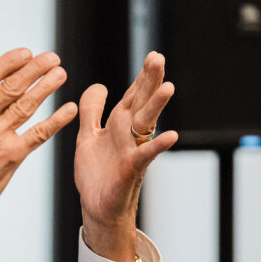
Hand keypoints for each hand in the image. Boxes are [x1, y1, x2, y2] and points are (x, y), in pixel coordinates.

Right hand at [0, 48, 78, 245]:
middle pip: (12, 85)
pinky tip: (69, 109)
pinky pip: (38, 134)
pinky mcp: (11, 156)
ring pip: (27, 104)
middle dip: (35, 68)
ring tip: (61, 73)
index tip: (24, 53)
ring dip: (46, 87)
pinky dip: (56, 120)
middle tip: (51, 58)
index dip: (8, 62)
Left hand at [74, 51, 177, 261]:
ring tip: (168, 87)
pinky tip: (172, 136)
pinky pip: (146, 155)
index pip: (132, 95)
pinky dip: (158, 146)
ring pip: (146, 123)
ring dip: (156, 106)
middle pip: (142, 102)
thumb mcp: (88, 135)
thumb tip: (98, 85)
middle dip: (150, 81)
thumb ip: (92, 111)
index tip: (153, 55)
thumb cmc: (96, 173)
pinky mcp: (131, 169)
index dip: (142, 77)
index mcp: (119, 124)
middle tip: (159, 58)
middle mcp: (129, 134)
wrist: (96, 206)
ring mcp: (133, 150)